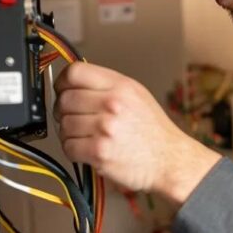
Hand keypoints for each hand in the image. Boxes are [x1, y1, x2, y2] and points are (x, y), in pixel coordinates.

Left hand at [53, 62, 220, 206]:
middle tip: (72, 117)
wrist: (169, 160)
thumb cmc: (153, 131)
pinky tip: (87, 149)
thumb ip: (107, 86)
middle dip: (63, 110)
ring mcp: (105, 128)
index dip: (62, 82)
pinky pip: (68, 146)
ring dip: (69, 133)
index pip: (75, 72)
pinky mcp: (99, 152)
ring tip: (86, 136)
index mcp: (121, 86)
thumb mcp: (136, 95)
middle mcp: (112, 104)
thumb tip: (74, 83)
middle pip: (65, 99)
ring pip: (64, 125)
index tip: (62, 90)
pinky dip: (73, 150)